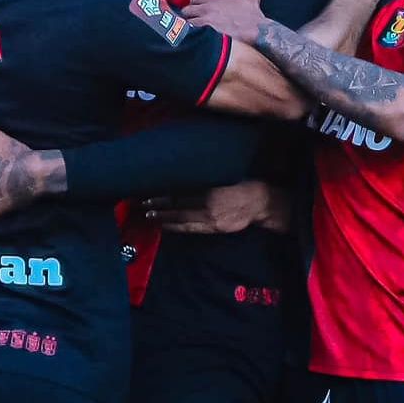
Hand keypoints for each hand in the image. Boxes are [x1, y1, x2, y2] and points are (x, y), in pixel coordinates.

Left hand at [149, 180, 289, 235]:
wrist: (259, 202)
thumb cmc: (241, 181)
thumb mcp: (222, 173)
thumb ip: (204, 176)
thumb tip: (180, 172)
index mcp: (210, 190)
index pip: (181, 193)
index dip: (164, 195)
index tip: (150, 193)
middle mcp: (209, 206)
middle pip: (179, 207)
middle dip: (160, 207)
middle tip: (143, 205)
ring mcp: (211, 220)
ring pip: (183, 220)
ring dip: (165, 219)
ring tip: (150, 217)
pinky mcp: (214, 229)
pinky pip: (192, 230)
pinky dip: (177, 228)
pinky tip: (166, 227)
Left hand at [181, 0, 272, 42]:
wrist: (256, 32)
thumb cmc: (253, 18)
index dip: (194, 4)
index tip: (197, 9)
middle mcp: (209, 8)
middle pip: (187, 9)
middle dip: (189, 15)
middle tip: (193, 22)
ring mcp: (207, 20)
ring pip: (187, 22)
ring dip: (189, 27)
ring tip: (193, 33)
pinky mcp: (207, 33)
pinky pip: (191, 33)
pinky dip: (191, 36)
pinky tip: (195, 41)